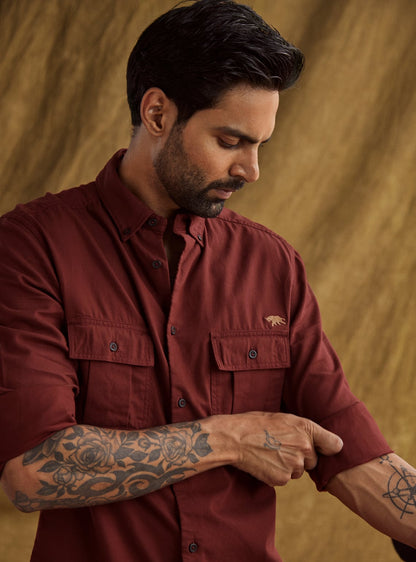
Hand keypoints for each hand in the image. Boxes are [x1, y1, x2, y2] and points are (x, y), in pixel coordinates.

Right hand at [221, 411, 342, 485]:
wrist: (235, 438)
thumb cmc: (256, 424)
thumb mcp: (283, 418)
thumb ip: (304, 430)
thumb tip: (320, 441)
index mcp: (306, 428)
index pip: (334, 444)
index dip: (328, 448)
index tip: (323, 449)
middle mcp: (304, 447)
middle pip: (313, 461)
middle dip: (301, 458)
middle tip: (280, 447)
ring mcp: (294, 465)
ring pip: (298, 471)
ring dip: (288, 466)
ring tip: (269, 452)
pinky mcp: (282, 479)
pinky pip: (285, 479)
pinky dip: (277, 473)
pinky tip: (264, 462)